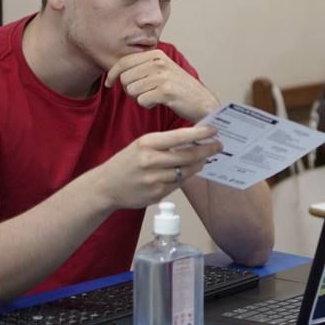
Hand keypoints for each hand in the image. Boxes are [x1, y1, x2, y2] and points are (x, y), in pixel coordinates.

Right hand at [91, 124, 221, 209]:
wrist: (106, 186)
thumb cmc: (127, 162)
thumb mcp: (141, 145)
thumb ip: (165, 143)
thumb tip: (194, 141)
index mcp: (146, 144)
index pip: (179, 137)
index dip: (199, 134)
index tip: (213, 130)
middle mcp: (151, 161)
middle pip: (188, 156)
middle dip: (207, 151)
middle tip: (218, 146)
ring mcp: (154, 179)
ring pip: (186, 171)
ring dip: (198, 164)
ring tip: (205, 159)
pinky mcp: (157, 194)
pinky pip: (179, 184)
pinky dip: (185, 177)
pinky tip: (186, 172)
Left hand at [105, 50, 218, 121]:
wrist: (203, 102)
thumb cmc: (179, 89)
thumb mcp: (162, 70)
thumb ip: (142, 67)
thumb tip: (114, 73)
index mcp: (156, 54)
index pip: (123, 61)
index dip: (112, 74)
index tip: (108, 84)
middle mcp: (159, 62)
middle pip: (124, 78)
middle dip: (128, 90)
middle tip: (143, 94)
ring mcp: (163, 76)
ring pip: (131, 90)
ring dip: (139, 98)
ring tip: (153, 98)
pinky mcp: (166, 91)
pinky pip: (141, 100)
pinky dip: (147, 105)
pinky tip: (159, 103)